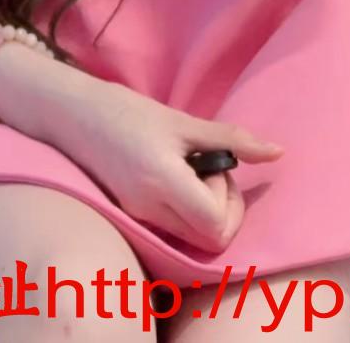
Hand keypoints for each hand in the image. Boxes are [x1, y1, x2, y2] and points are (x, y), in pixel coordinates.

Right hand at [55, 77, 283, 251]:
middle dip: (222, 209)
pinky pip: (172, 229)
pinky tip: (173, 178)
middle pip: (208, 239)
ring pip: (191, 238)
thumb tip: (278, 152)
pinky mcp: (131, 216)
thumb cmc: (126, 110)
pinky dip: (184, 211)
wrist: (71, 114)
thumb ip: (230, 139)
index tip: (219, 168)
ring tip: (190, 171)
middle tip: (211, 171)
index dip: (229, 201)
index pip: (216, 225)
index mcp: (163, 182)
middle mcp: (150, 209)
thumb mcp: (182, 120)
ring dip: (203, 211)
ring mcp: (139, 217)